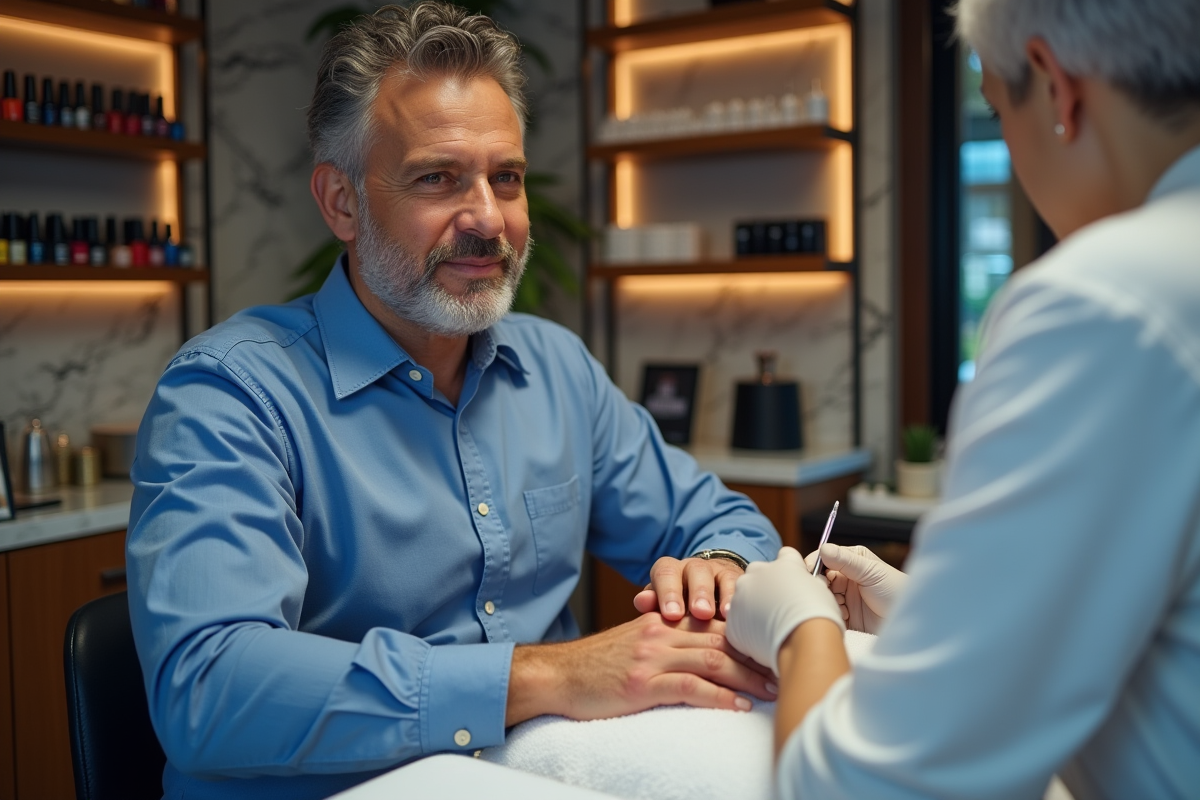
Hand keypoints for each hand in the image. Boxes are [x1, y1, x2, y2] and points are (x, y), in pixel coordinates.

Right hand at [505, 613, 776, 724]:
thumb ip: (665, 641)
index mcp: (661, 621)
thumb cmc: (595, 666)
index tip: (770, 650)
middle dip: (754, 657)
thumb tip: (700, 653)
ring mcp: (652, 657)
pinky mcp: (643, 683)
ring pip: (711, 661)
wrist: (558, 675)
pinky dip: (717, 697)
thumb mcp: (634, 644)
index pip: (713, 625)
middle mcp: (661, 633)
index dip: (745, 638)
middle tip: (782, 671)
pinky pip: (689, 687)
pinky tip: (737, 706)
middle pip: (720, 641)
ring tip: (770, 690)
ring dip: (746, 677)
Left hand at [631, 556, 743, 620]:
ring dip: (724, 596)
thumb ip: (652, 603)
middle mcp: (693, 567)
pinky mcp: (736, 580)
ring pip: (719, 576)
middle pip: (695, 571)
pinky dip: (737, 599)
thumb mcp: (662, 606)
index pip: (665, 573)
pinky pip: (739, 585)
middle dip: (697, 592)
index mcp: (669, 571)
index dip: (669, 593)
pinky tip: (737, 615)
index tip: (672, 615)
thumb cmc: (678, 607)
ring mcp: (717, 572)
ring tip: (724, 615)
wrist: (706, 595)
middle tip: (700, 613)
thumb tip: (641, 601)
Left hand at [725, 547, 843, 674]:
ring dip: (753, 604)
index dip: (791, 569)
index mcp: (784, 563)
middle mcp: (759, 572)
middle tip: (778, 604)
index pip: (785, 555)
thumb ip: (806, 583)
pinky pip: (737, 618)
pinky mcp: (733, 616)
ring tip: (769, 624)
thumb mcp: (820, 591)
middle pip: (758, 571)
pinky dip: (746, 626)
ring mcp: (742, 593)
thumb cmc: (818, 617)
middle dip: (766, 584)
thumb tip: (804, 586)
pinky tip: (761, 637)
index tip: (794, 582)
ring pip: (744, 593)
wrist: (804, 641)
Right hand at [805, 543, 907, 633]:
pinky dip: (833, 615)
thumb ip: (846, 561)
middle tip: (826, 593)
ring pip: (822, 597)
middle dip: (820, 586)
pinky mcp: (845, 616)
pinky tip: (845, 617)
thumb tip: (823, 549)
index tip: (810, 573)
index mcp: (851, 560)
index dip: (814, 565)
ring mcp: (844, 597)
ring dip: (827, 602)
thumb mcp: (871, 572)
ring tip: (841, 607)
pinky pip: (829, 613)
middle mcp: (845, 577)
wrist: (910, 622)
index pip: (824, 558)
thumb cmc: (897, 591)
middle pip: (819, 579)